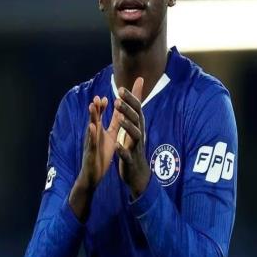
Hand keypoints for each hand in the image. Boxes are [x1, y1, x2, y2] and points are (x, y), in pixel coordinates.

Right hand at [79, 96, 119, 187]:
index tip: (106, 96)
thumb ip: (114, 124)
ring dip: (92, 117)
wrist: (93, 174)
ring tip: (92, 107)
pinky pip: (92, 143)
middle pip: (94, 119)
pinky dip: (92, 134)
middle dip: (96, 108)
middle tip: (97, 97)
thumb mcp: (111, 136)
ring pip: (91, 128)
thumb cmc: (101, 154)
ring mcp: (91, 143)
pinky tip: (92, 127)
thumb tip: (120, 110)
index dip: (102, 106)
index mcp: (99, 131)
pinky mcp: (91, 153)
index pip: (100, 116)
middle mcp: (93, 134)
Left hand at [114, 77, 150, 197]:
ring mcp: (136, 148)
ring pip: (135, 136)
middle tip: (117, 101)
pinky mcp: (131, 161)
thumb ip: (134, 106)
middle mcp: (139, 134)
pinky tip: (116, 145)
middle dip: (127, 110)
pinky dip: (123, 150)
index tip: (120, 88)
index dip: (129, 100)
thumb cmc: (134, 146)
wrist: (138, 173)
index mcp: (138, 126)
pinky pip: (128, 155)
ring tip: (119, 120)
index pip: (136, 109)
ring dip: (128, 127)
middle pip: (136, 120)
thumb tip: (139, 82)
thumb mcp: (135, 126)